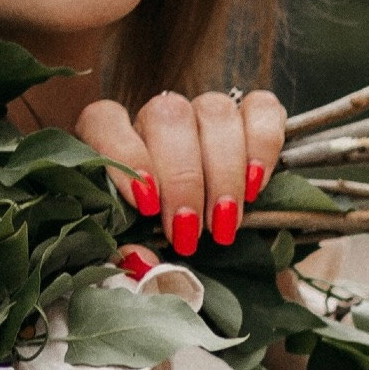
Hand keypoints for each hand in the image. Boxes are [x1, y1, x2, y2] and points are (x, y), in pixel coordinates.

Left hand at [75, 86, 286, 260]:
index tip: (146, 204)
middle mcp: (156, 116)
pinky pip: (262, 108)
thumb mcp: (128, 249)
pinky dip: (263, 144)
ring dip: (223, 171)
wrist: (192, 232)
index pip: (105, 120)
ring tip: (224, 222)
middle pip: (170, 117)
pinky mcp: (248, 112)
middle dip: (184, 180)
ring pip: (215, 112)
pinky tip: (256, 183)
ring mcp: (202, 110)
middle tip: (190, 232)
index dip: (124, 156)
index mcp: (109, 137)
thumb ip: (121, 256)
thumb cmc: (147, 237)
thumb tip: (141, 261)